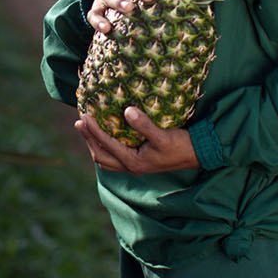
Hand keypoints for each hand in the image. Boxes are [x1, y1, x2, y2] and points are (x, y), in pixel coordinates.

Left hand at [75, 106, 200, 174]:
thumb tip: (126, 110)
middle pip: (100, 156)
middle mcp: (130, 167)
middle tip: (79, 122)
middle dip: (88, 139)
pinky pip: (114, 158)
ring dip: (94, 145)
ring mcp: (134, 166)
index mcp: (133, 162)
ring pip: (106, 160)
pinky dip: (105, 148)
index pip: (106, 145)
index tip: (83, 117)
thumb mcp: (163, 135)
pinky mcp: (139, 163)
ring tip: (87, 129)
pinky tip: (106, 137)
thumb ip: (144, 125)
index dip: (93, 131)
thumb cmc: (180, 145)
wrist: (197, 155)